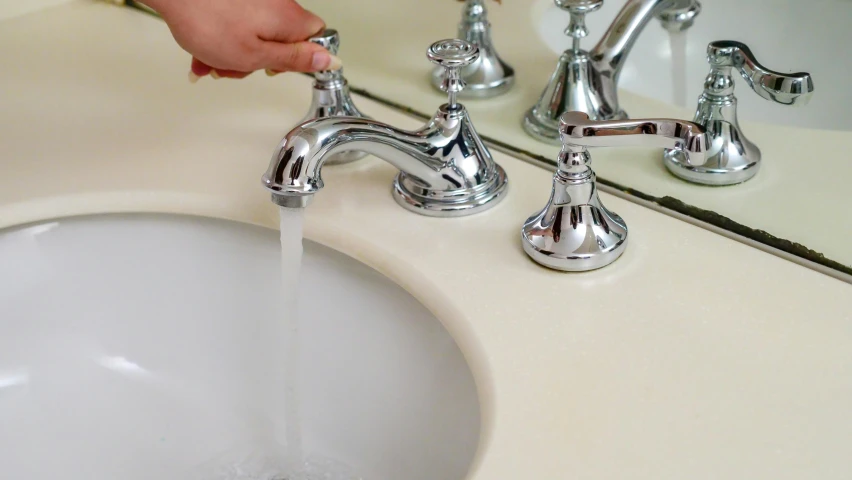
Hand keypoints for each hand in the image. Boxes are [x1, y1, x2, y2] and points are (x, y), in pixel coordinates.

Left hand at [145, 0, 339, 80]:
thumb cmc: (208, 21)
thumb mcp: (256, 55)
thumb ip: (295, 60)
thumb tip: (329, 60)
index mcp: (290, 20)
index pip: (318, 38)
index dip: (302, 59)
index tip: (277, 68)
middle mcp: (278, 5)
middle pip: (283, 41)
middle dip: (258, 60)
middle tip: (238, 67)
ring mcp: (257, 0)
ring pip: (256, 36)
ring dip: (234, 55)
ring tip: (211, 61)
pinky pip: (238, 26)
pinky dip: (223, 41)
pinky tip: (202, 52)